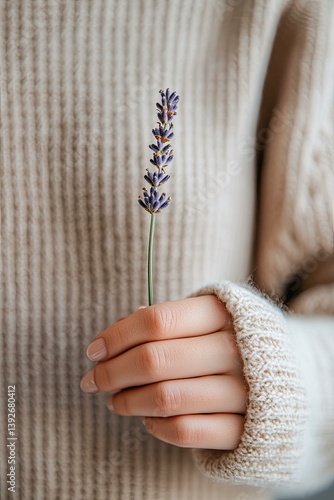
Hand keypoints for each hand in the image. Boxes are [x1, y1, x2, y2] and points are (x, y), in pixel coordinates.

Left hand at [80, 295, 247, 449]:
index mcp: (223, 313)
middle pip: (156, 359)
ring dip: (128, 401)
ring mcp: (244, 390)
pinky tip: (146, 419)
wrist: (291, 376)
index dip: (118, 336)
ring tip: (114, 401)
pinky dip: (157, 426)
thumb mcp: (207, 318)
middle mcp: (236, 349)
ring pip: (166, 397)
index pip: (158, 320)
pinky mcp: (246, 427)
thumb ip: (167, 319)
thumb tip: (118, 329)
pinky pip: (188, 430)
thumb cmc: (231, 341)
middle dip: (112, 372)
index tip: (94, 350)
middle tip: (93, 380)